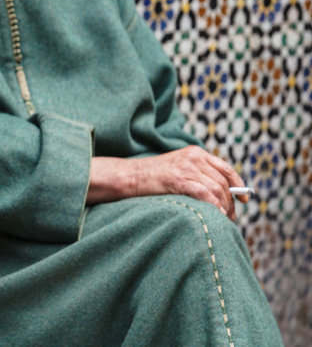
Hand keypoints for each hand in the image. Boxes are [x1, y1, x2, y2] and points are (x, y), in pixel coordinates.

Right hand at [88, 146, 244, 218]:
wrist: (130, 176)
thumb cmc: (152, 177)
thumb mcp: (177, 168)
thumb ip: (197, 174)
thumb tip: (220, 194)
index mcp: (195, 152)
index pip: (225, 168)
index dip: (238, 184)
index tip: (244, 199)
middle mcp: (193, 157)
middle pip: (222, 182)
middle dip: (230, 202)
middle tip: (231, 218)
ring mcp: (186, 167)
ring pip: (216, 189)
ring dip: (224, 207)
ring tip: (224, 220)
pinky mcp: (178, 179)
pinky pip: (204, 194)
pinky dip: (213, 206)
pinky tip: (215, 216)